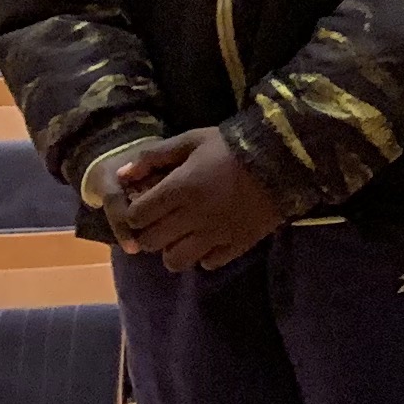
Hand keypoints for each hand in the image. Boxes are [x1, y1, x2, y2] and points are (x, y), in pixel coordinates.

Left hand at [107, 129, 283, 272]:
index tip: (144, 207)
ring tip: (182, 237)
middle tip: (160, 222)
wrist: (283, 157)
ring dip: (173, 250)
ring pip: (175, 261)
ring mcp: (215, 234)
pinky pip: (208, 264)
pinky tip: (209, 240)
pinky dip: (203, 256)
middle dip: (149, 233)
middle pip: (151, 242)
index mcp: (179, 189)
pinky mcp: (237, 245)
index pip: (137, 216)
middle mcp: (193, 217)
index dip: (135, 213)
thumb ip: (154, 157)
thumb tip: (121, 175)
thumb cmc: (231, 146)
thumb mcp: (191, 140)